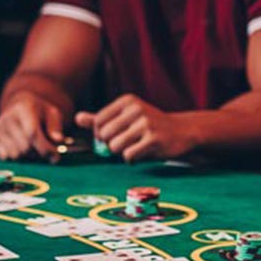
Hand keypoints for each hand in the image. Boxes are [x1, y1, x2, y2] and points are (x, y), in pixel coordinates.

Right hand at [0, 92, 64, 160]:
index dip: (45, 148)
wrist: (20, 104)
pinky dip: (14, 156)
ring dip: (27, 156)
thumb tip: (57, 140)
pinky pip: (4, 156)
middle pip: (24, 147)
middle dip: (38, 154)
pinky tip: (20, 147)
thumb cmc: (39, 111)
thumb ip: (55, 127)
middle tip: (45, 152)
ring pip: (14, 154)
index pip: (32, 133)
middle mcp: (7, 116)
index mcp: (23, 107)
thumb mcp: (52, 113)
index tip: (55, 156)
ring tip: (33, 147)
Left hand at [76, 95, 194, 162]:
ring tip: (135, 147)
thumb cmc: (149, 126)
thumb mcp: (126, 118)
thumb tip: (77, 118)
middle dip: (111, 145)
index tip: (112, 137)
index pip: (98, 122)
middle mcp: (136, 109)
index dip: (100, 135)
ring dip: (122, 153)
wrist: (183, 131)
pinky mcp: (154, 140)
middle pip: (104, 136)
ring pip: (115, 147)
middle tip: (127, 143)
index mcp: (127, 101)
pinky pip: (128, 156)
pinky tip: (142, 153)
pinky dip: (132, 159)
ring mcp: (146, 124)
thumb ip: (100, 119)